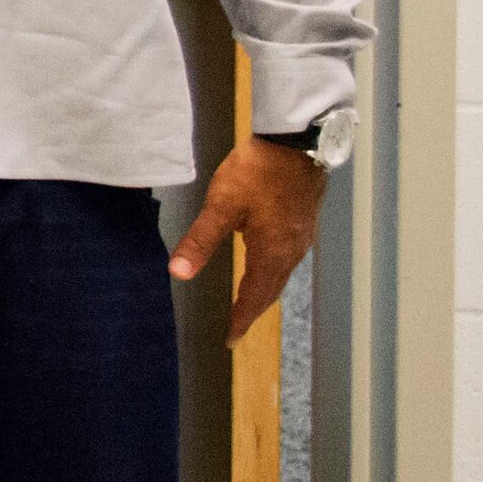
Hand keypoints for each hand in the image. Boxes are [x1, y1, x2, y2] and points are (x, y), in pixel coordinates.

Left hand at [169, 136, 325, 341]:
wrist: (296, 142)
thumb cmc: (258, 172)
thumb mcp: (221, 206)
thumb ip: (200, 241)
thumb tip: (178, 273)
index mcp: (272, 252)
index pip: (254, 297)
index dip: (240, 320)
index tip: (230, 339)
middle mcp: (292, 250)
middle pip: (271, 289)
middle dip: (252, 310)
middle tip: (237, 327)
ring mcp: (301, 235)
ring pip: (282, 274)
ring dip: (264, 292)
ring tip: (249, 303)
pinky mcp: (304, 221)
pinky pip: (289, 257)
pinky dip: (274, 271)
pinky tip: (266, 262)